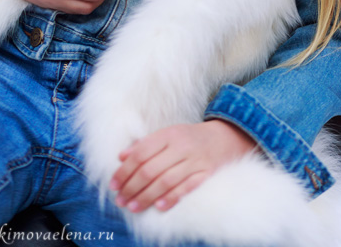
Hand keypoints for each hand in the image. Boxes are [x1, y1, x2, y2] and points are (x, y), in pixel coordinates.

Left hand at [110, 120, 257, 212]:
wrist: (226, 137)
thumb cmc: (190, 139)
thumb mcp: (169, 134)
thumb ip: (145, 145)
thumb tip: (121, 157)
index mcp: (169, 134)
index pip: (141, 152)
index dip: (125, 170)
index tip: (113, 184)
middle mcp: (181, 146)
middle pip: (151, 169)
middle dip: (132, 187)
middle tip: (120, 199)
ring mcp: (195, 160)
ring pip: (165, 181)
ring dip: (146, 196)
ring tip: (133, 207)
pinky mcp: (207, 173)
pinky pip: (187, 188)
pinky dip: (172, 198)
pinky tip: (159, 207)